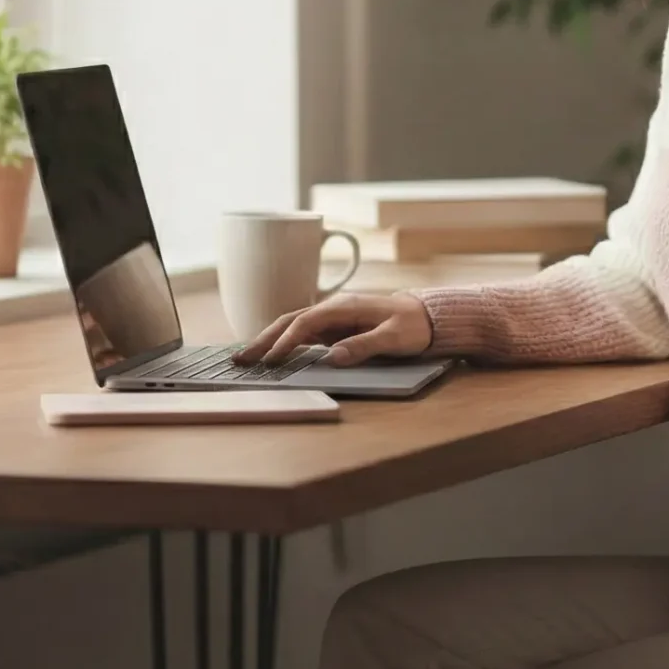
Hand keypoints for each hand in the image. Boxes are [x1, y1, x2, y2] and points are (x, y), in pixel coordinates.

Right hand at [233, 292, 432, 367]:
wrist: (428, 316)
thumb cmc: (414, 326)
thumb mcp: (395, 338)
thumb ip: (364, 346)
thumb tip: (332, 356)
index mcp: (345, 308)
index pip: (305, 324)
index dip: (285, 342)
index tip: (270, 360)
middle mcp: (334, 309)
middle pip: (290, 320)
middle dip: (264, 339)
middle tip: (239, 358)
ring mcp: (333, 318)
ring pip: (293, 325)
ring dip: (269, 340)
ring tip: (246, 357)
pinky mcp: (335, 327)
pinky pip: (303, 333)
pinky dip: (284, 342)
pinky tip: (271, 354)